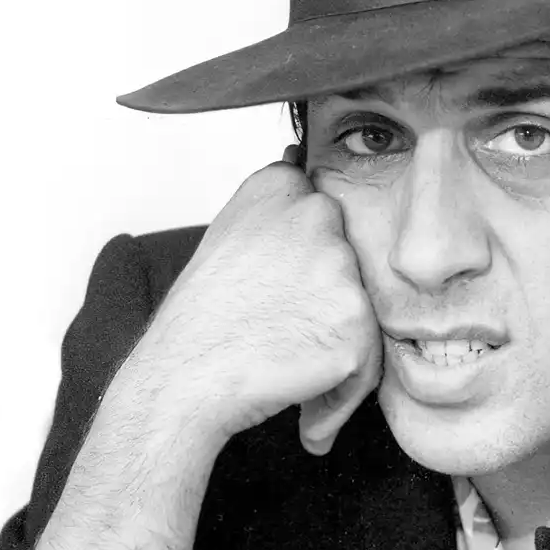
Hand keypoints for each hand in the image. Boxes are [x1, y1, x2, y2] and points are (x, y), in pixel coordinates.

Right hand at [131, 145, 380, 454]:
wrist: (181, 380)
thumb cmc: (198, 321)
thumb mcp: (227, 236)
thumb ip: (274, 208)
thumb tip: (297, 157)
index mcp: (280, 186)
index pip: (325, 221)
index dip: (300, 268)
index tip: (270, 290)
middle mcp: (315, 213)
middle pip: (350, 267)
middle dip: (323, 304)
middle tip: (274, 329)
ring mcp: (338, 265)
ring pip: (362, 315)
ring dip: (332, 347)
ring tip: (282, 362)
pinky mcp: (357, 319)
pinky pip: (368, 362)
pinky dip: (340, 389)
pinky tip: (299, 392)